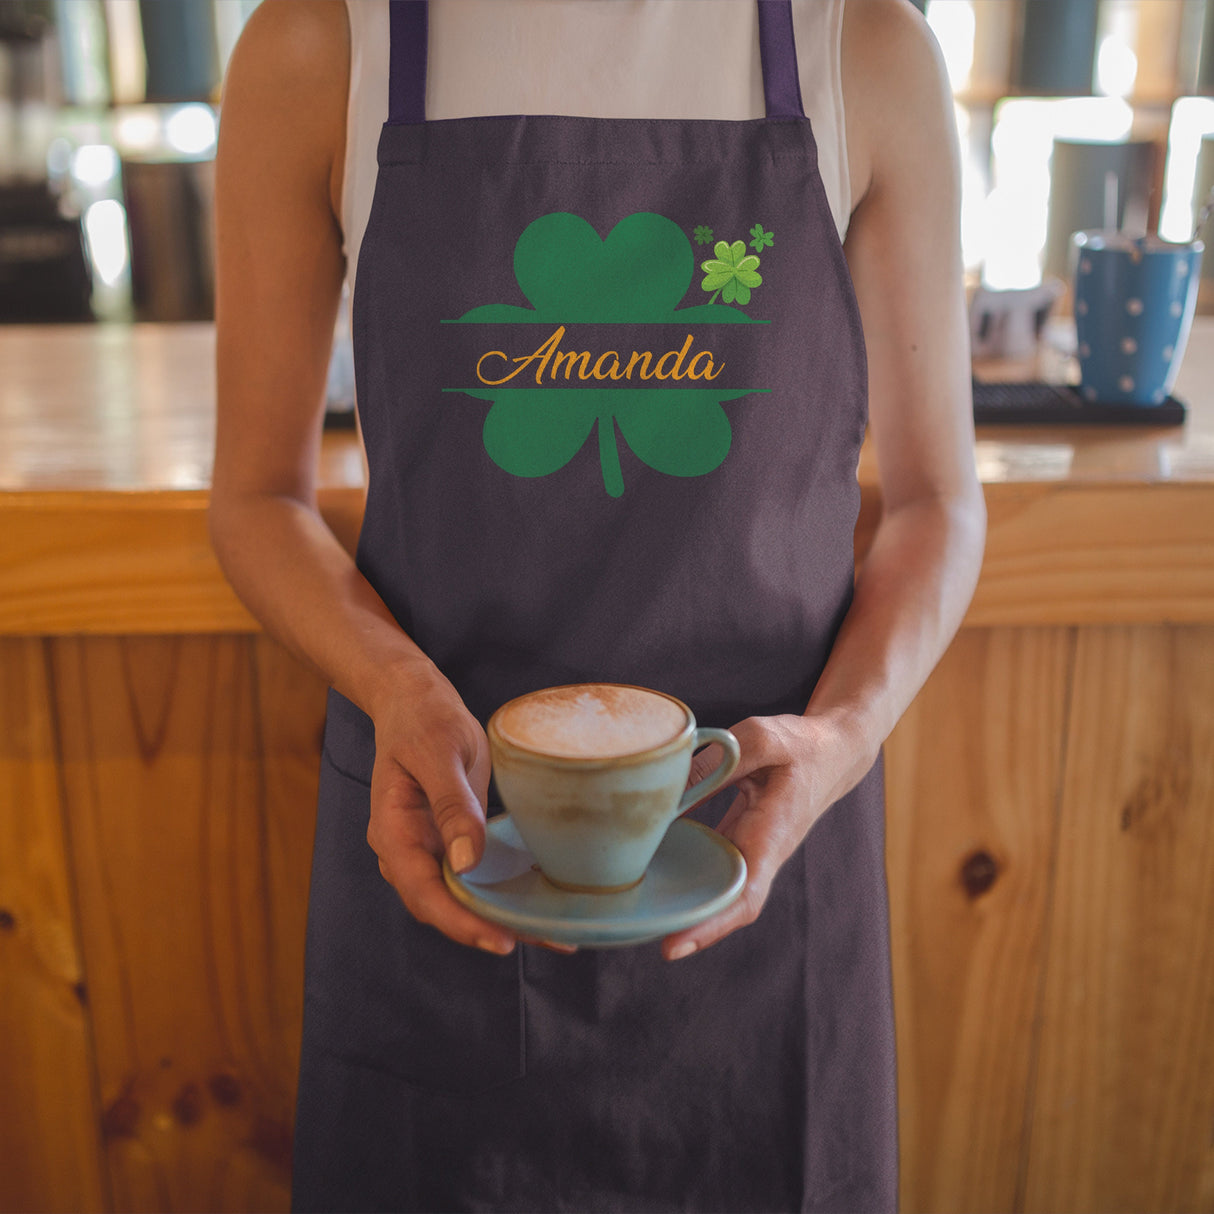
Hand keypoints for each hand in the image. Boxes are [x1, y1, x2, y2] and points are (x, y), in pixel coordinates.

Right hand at [364, 662, 518, 954]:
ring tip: (554, 931)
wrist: (415, 700)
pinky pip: (474, 875)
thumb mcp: (441, 753)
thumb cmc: (425, 719)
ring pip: (460, 897)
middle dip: (488, 928)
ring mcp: (427, 848)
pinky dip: (503, 890)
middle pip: (442, 906)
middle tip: (546, 938)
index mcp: (394, 832)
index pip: (423, 892)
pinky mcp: (450, 841)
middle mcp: (406, 851)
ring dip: (501, 915)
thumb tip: (467, 864)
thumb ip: (452, 806)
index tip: (501, 939)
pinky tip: (540, 899)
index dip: (461, 922)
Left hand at [661, 711, 873, 960]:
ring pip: (713, 885)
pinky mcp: (737, 837)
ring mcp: (749, 848)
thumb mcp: (767, 737)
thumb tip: (680, 779)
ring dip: (680, 901)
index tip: (673, 945)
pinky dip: (682, 871)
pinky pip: (708, 862)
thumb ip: (726, 756)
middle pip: (723, 903)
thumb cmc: (802, 746)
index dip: (710, 924)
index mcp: (773, 835)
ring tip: (632, 911)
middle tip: (636, 933)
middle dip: (686, 926)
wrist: (831, 753)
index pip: (744, 894)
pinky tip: (645, 868)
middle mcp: (760, 852)